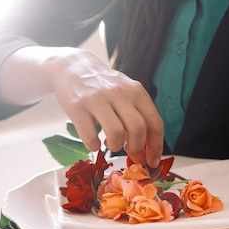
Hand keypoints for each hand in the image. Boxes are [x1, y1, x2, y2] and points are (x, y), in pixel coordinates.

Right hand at [2, 46, 163, 166]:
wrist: (72, 66)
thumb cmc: (103, 86)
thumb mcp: (126, 93)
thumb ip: (137, 117)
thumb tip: (145, 152)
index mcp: (136, 91)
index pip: (155, 123)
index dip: (156, 147)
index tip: (152, 162)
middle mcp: (119, 93)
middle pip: (138, 129)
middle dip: (136, 148)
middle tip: (129, 152)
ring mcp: (98, 99)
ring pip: (116, 133)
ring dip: (115, 147)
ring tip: (110, 144)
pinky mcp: (78, 106)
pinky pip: (90, 136)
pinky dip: (93, 146)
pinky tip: (93, 141)